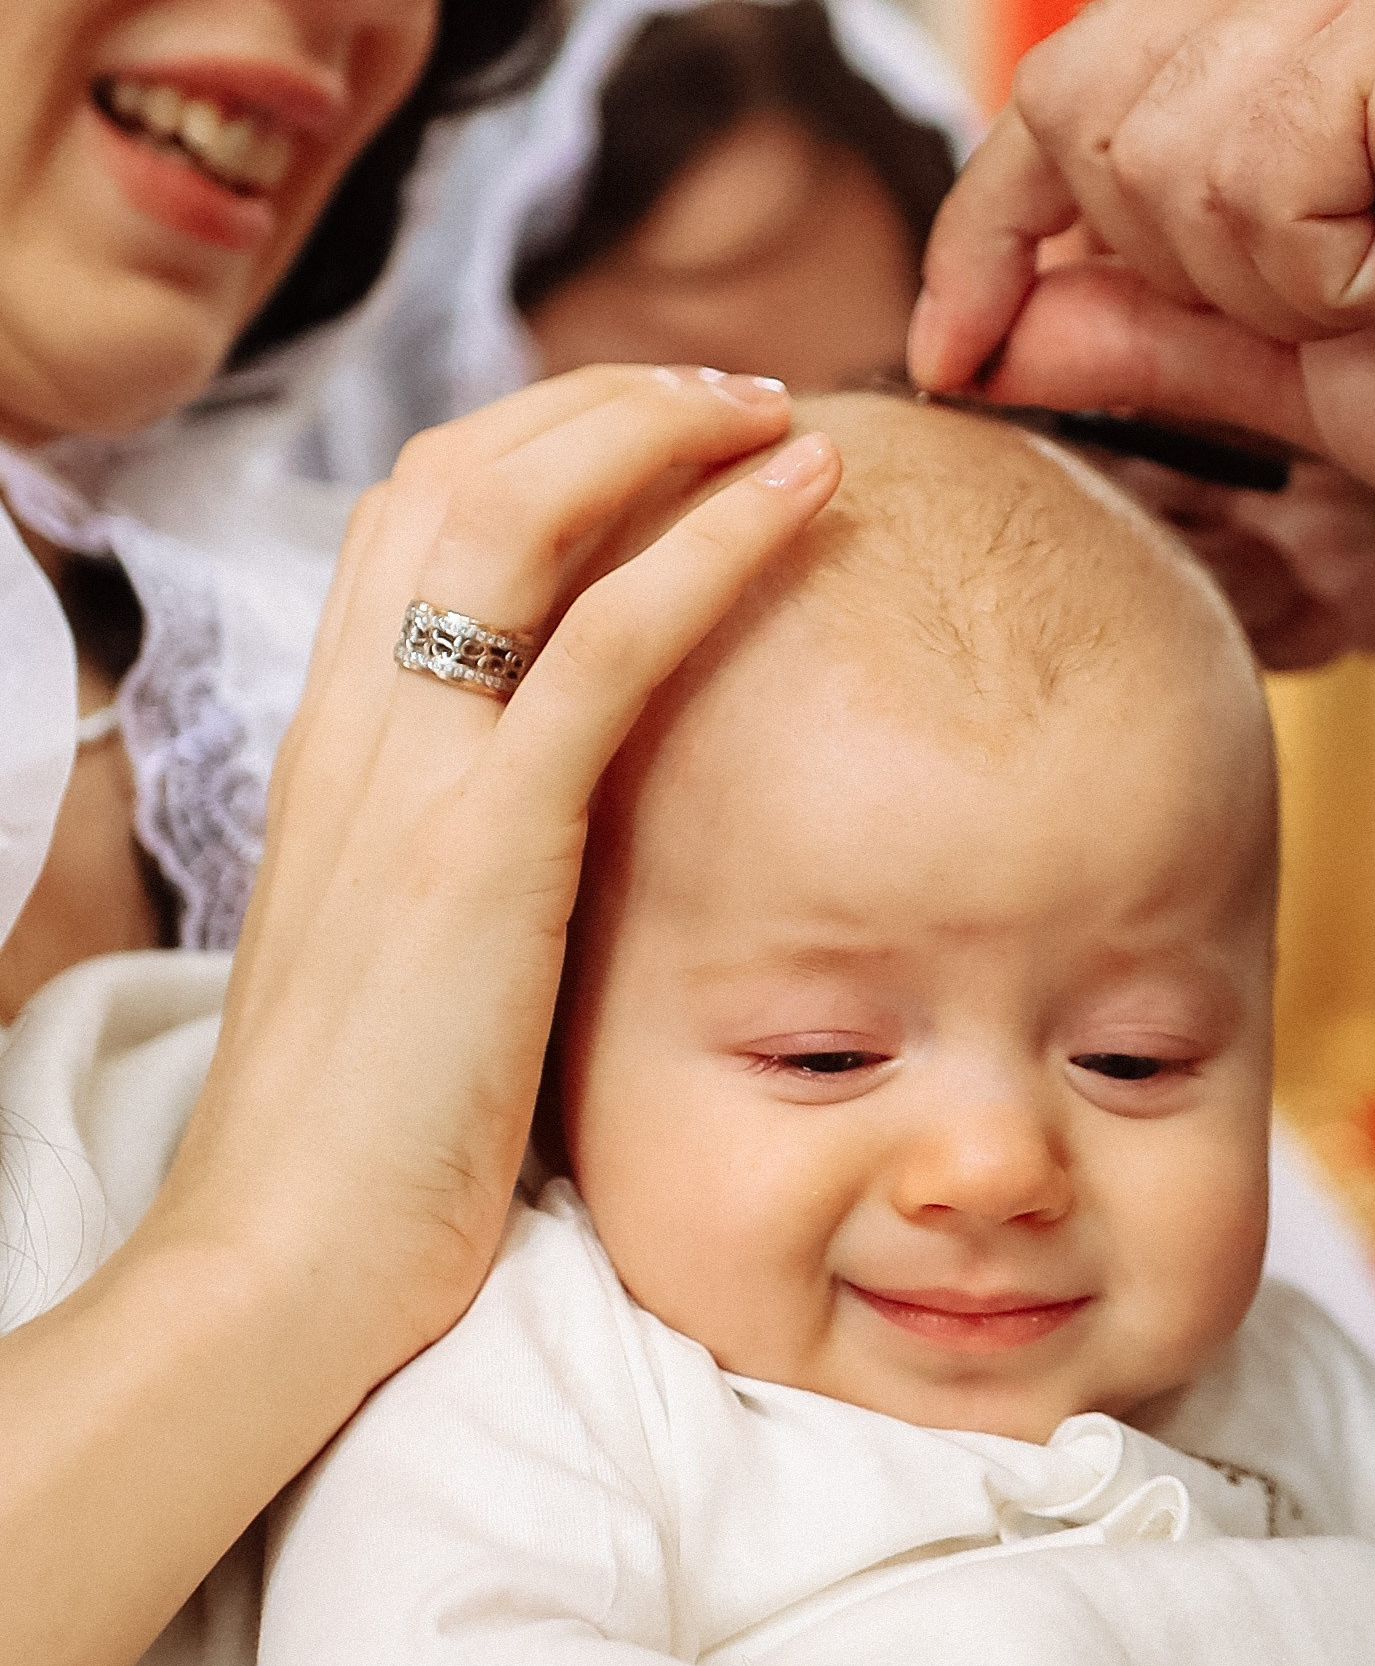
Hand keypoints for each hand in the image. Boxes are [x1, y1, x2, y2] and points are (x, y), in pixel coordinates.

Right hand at [157, 367, 838, 1393]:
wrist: (285, 1271)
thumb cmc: (367, 1157)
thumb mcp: (414, 975)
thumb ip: (467, 875)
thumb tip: (566, 852)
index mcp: (336, 755)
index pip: (411, 521)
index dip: (538, 446)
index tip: (656, 439)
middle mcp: (357, 735)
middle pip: (457, 473)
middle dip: (604, 401)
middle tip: (736, 394)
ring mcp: (409, 783)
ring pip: (519, 515)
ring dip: (660, 432)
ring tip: (779, 414)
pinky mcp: (479, 852)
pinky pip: (602, 647)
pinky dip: (708, 547)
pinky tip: (799, 499)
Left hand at [909, 0, 1374, 552]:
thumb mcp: (1303, 369)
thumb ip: (1149, 327)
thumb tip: (987, 332)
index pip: (1069, 87)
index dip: (988, 229)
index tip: (951, 353)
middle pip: (1077, 101)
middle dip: (1168, 264)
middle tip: (1348, 303)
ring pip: (1148, 142)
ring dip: (1263, 274)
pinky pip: (1244, 162)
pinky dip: (1326, 266)